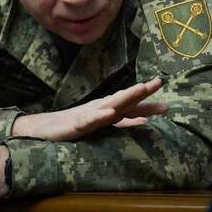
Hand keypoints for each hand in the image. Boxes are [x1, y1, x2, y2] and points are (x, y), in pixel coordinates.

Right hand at [11, 78, 165, 141]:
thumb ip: (123, 122)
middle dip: (140, 91)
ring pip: (109, 105)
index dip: (148, 103)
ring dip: (124, 97)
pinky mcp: (76, 125)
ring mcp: (88, 115)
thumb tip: (145, 121)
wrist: (44, 128)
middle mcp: (100, 108)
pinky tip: (109, 112)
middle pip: (124, 99)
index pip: (132, 106)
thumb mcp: (103, 124)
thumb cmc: (75, 124)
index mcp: (108, 109)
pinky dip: (99, 116)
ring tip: (139, 90)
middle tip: (158, 82)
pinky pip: (89, 120)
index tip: (166, 103)